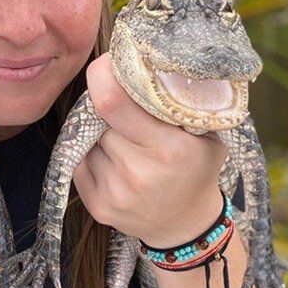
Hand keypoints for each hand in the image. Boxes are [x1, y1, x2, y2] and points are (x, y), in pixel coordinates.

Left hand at [72, 53, 227, 247]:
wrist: (186, 227)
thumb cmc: (197, 169)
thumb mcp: (207, 134)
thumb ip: (183, 102)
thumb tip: (149, 60)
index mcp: (169, 149)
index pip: (112, 100)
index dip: (102, 75)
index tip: (107, 64)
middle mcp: (139, 172)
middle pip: (100, 117)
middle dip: (108, 105)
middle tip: (125, 105)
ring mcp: (115, 192)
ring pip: (89, 138)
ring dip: (101, 131)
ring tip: (128, 140)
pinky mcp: (97, 206)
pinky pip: (81, 160)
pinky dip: (92, 152)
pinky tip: (116, 158)